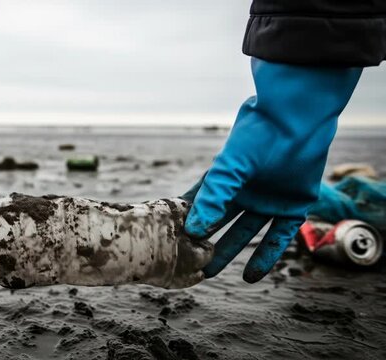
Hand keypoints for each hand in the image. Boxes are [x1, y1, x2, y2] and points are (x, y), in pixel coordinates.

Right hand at [183, 58, 361, 282]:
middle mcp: (245, 191)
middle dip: (204, 243)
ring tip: (209, 273)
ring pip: (245, 234)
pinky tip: (250, 277)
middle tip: (187, 263)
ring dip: (228, 253)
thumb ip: (213, 197)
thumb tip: (194, 229)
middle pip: (220, 223)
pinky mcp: (293, 207)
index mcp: (225, 178)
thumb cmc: (258, 135)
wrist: (298, 120)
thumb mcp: (229, 167)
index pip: (199, 204)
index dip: (186, 222)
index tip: (170, 240)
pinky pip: (278, 237)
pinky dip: (265, 257)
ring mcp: (269, 200)